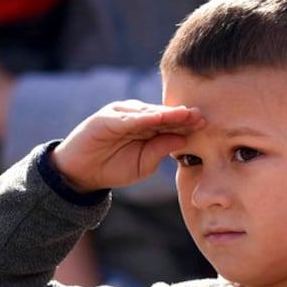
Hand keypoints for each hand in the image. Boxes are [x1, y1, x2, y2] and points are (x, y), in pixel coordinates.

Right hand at [50, 100, 203, 192]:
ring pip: (147, 112)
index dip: (187, 123)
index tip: (206, 124)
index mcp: (146, 128)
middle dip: (181, 115)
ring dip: (166, 113)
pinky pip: (127, 118)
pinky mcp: (105, 119)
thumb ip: (159, 151)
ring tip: (184, 115)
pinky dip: (142, 118)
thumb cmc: (112, 168)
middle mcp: (136, 117)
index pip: (170, 123)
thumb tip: (182, 140)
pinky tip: (157, 118)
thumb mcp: (142, 165)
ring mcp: (121, 116)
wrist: (80, 174)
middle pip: (162, 114)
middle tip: (200, 115)